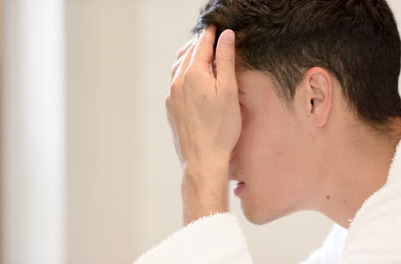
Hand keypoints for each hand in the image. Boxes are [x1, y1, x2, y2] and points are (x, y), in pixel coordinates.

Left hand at [166, 25, 240, 224]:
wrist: (202, 158)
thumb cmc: (221, 128)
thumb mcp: (229, 91)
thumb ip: (226, 61)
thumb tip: (226, 36)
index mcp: (193, 74)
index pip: (202, 45)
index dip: (210, 34)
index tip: (215, 26)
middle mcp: (178, 82)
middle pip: (187, 54)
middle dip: (198, 43)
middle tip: (209, 37)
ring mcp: (171, 95)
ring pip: (178, 67)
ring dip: (188, 57)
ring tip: (198, 53)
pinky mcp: (170, 107)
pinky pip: (174, 82)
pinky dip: (182, 72)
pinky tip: (191, 77)